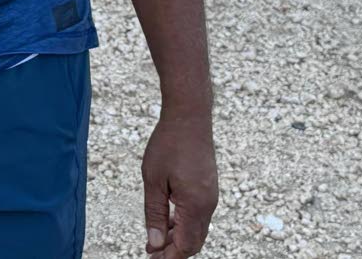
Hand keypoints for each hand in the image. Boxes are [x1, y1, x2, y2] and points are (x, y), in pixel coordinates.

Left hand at [142, 113, 218, 257]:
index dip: (169, 257)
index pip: (185, 245)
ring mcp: (210, 196)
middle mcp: (208, 205)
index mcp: (195, 205)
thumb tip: (155, 242)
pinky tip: (168, 220)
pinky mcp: (208, 188)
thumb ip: (155, 213)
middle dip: (173, 251)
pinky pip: (198, 215)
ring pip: (196, 229)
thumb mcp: (153, 179)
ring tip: (155, 240)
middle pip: (194, 241)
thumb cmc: (168, 144)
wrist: (190, 117)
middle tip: (151, 253)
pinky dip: (184, 223)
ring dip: (178, 237)